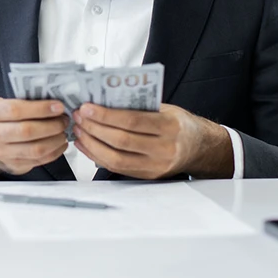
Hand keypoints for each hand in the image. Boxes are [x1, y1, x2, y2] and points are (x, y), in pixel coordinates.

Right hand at [0, 97, 69, 179]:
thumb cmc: (0, 119)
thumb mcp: (3, 103)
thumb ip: (24, 101)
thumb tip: (54, 101)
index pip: (16, 110)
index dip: (40, 109)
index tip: (58, 106)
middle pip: (27, 131)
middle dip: (52, 125)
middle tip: (64, 119)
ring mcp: (1, 153)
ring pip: (35, 149)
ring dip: (55, 140)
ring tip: (63, 132)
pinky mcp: (13, 165)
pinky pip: (39, 160)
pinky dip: (55, 152)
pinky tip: (60, 143)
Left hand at [71, 102, 232, 179]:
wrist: (199, 148)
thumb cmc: (178, 124)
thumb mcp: (165, 108)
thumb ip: (138, 106)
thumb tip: (103, 100)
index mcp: (169, 126)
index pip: (132, 121)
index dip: (106, 115)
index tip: (87, 108)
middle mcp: (164, 149)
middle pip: (120, 141)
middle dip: (94, 128)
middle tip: (78, 116)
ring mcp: (155, 166)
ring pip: (115, 159)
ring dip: (92, 143)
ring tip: (79, 130)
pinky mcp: (147, 176)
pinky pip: (117, 168)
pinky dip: (97, 156)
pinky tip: (86, 145)